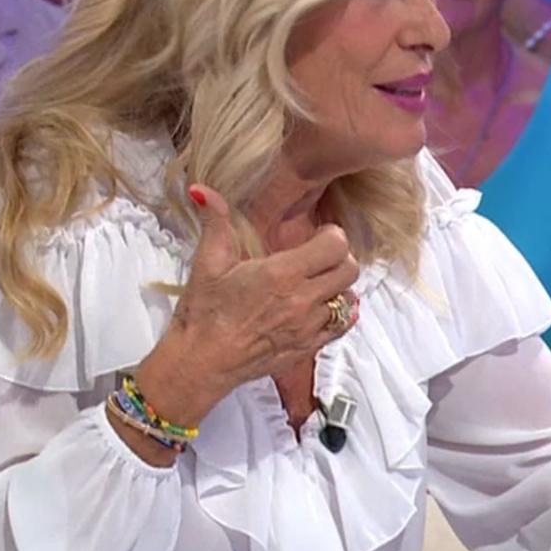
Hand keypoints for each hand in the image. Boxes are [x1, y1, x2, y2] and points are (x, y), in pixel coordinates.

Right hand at [132, 184, 360, 427]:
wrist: (200, 362)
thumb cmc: (203, 312)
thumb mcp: (208, 262)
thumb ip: (215, 220)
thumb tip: (202, 188)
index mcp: (282, 273)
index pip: (336, 245)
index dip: (331, 235)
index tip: (317, 235)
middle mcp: (303, 300)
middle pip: (350, 270)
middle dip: (339, 258)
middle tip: (319, 258)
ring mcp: (309, 327)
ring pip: (349, 299)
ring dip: (337, 287)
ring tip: (316, 284)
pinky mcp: (308, 349)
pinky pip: (342, 327)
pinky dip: (338, 314)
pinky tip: (319, 307)